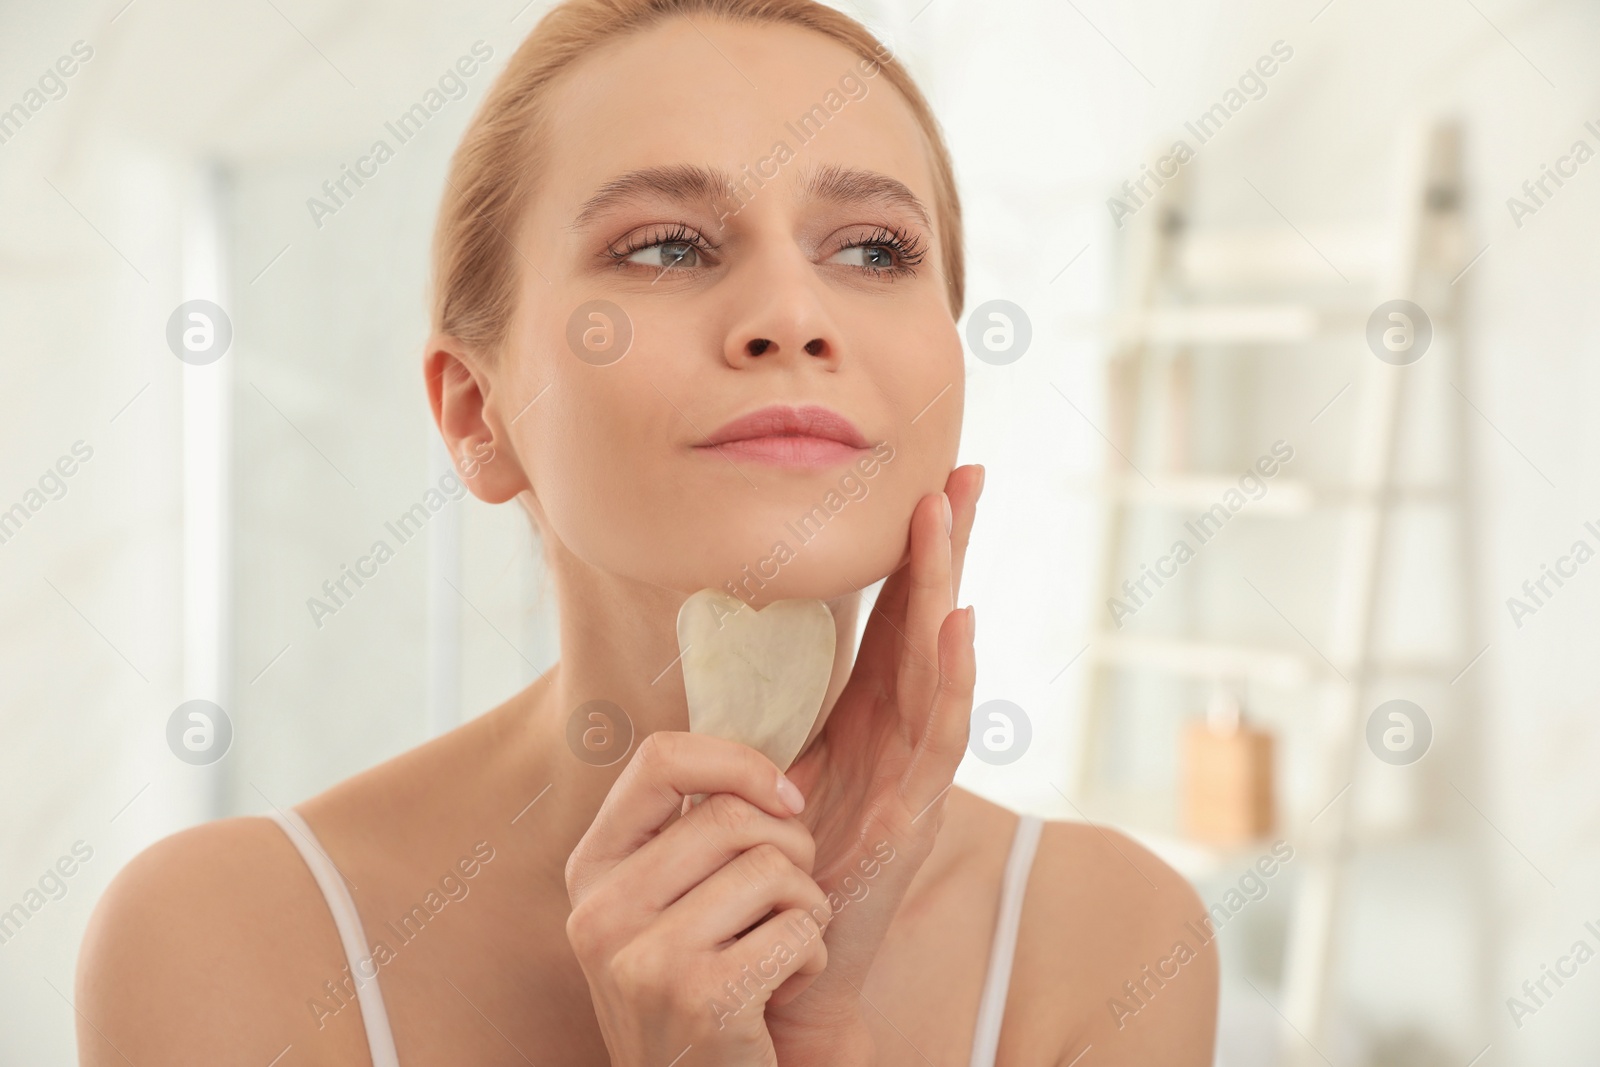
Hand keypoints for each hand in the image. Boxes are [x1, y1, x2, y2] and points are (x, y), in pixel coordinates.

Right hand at [564, 732, 833, 1066]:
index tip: (783, 797)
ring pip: (774, 868)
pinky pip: (798, 929)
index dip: (737, 761)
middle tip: (790, 892)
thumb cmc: (697, 987)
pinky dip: (812, 955)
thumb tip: (768, 756)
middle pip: (731, 814)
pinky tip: (782, 986)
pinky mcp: (700, 999)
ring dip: (807, 907)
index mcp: (591, 870)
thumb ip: (688, 834)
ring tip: (782, 945)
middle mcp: (601, 911)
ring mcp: (644, 959)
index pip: (659, 758)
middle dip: (792, 847)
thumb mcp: (662, 907)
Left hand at [767, 464, 983, 1061]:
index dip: (912, 553)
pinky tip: (957, 622)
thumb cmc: (771, 868)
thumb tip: (734, 644)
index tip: (928, 480)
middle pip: (928, 623)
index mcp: (863, 719)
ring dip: (943, 585)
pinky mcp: (911, 814)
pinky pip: (939, 736)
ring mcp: (911, 773)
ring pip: (936, 663)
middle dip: (947, 546)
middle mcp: (897, 736)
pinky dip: (952, 679)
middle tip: (964, 469)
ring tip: (946, 514)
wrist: (779, 963)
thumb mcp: (766, 770)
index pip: (894, 618)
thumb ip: (769, 711)